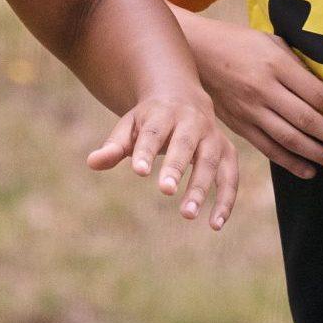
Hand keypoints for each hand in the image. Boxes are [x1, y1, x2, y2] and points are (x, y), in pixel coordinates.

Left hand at [84, 88, 239, 229]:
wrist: (184, 97)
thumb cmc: (149, 119)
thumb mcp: (129, 126)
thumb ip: (114, 146)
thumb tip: (92, 162)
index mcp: (163, 113)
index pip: (154, 133)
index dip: (146, 151)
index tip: (138, 172)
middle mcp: (192, 122)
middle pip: (185, 144)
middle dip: (176, 167)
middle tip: (164, 191)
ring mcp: (213, 136)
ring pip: (210, 162)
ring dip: (201, 188)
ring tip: (187, 214)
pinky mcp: (227, 152)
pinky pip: (231, 177)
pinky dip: (226, 200)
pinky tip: (215, 224)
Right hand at [188, 16, 322, 179]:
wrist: (198, 51)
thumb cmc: (241, 42)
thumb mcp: (273, 42)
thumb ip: (299, 65)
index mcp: (276, 64)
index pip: (317, 95)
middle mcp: (264, 89)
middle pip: (307, 121)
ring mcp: (250, 109)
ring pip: (290, 139)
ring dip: (319, 155)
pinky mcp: (239, 124)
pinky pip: (268, 148)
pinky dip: (290, 163)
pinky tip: (309, 170)